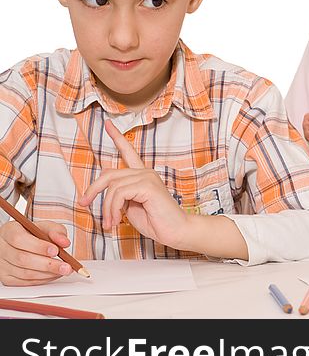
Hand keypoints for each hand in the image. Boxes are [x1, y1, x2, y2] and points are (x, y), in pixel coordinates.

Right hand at [0, 219, 71, 285]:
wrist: (21, 242)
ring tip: (63, 270)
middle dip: (48, 264)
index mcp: (9, 231)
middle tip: (66, 266)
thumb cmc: (32, 234)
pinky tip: (53, 274)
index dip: (38, 246)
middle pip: (22, 259)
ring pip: (24, 273)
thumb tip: (64, 242)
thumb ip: (56, 231)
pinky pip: (24, 282)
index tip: (55, 250)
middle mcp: (2, 248)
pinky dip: (42, 280)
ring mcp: (2, 265)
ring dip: (47, 274)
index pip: (19, 239)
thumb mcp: (45, 227)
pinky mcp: (6, 278)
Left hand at [78, 121, 189, 249]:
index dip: (117, 137)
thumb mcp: (131, 207)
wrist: (176, 231)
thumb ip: (120, 197)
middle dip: (92, 190)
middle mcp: (145, 172)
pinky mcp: (148, 185)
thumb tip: (106, 196)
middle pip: (108, 174)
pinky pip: (119, 194)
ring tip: (110, 223)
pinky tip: (118, 221)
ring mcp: (148, 177)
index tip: (108, 124)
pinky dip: (113, 209)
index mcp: (142, 176)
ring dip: (106, 208)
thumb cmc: (156, 221)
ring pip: (112, 187)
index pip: (128, 152)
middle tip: (84, 204)